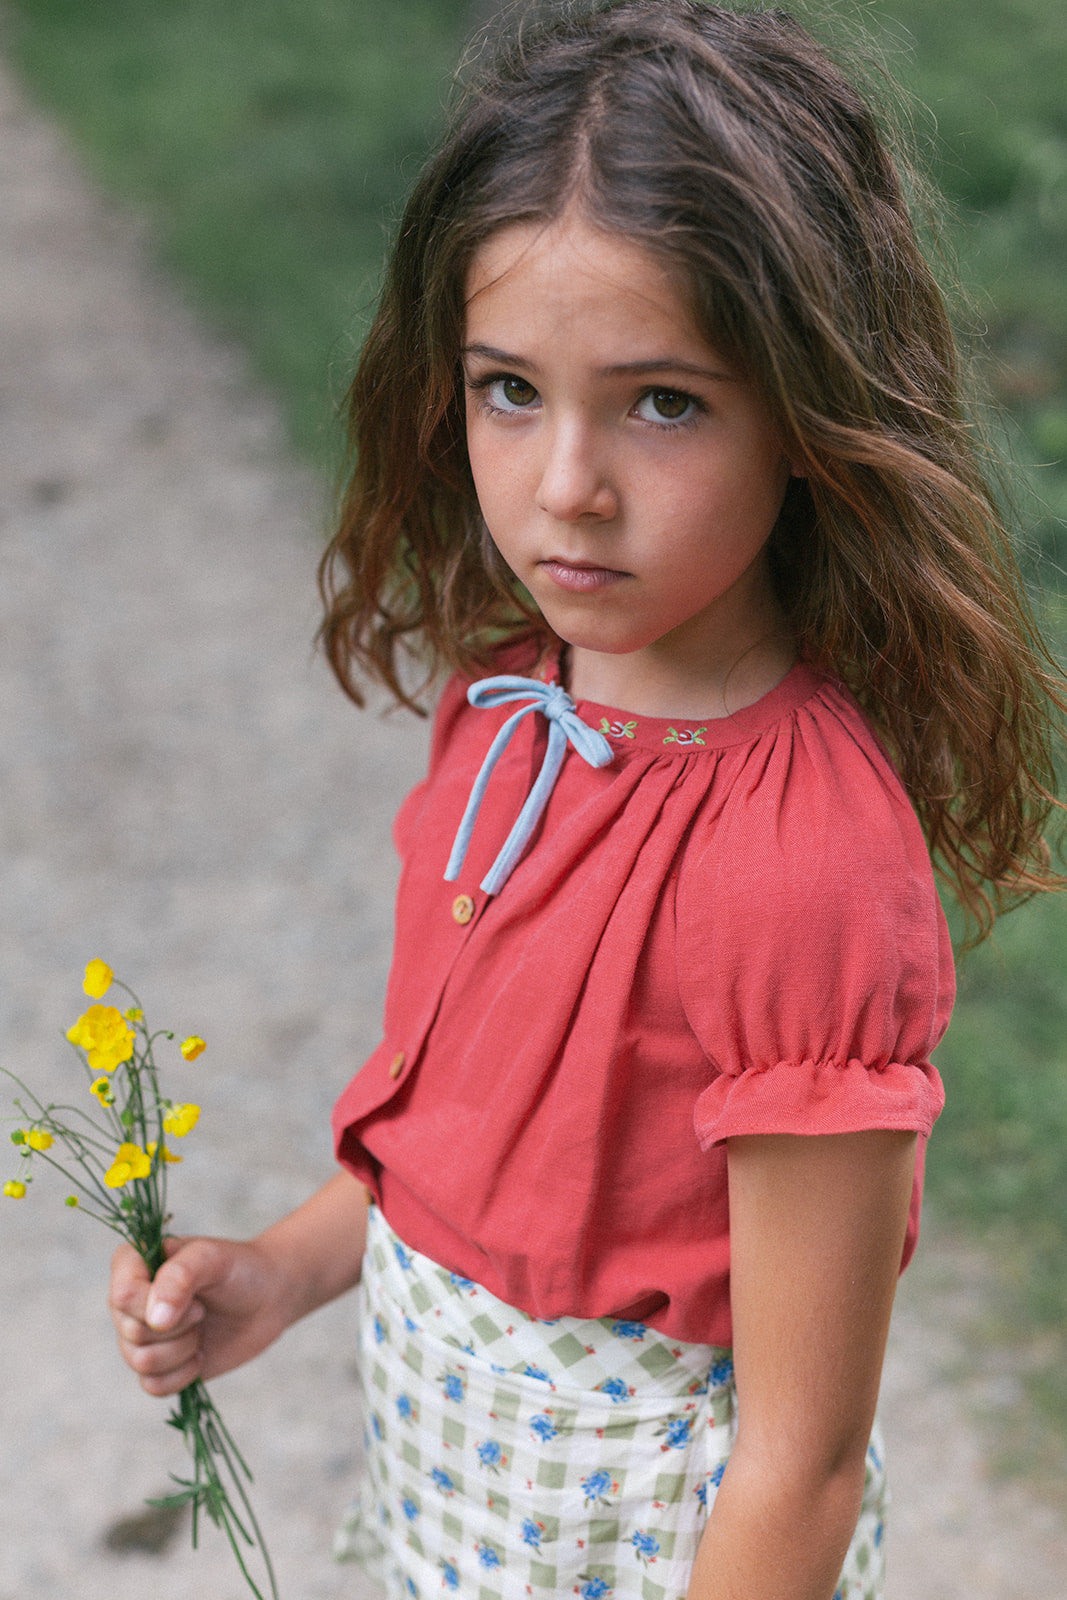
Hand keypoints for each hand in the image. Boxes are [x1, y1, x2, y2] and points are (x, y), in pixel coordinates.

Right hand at [109, 1234, 293, 1396]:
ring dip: (182, 1350)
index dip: (156, 1305)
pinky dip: (182, 1375)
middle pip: (131, 1333)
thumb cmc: (239, 1268)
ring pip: (140, 1363)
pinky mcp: (160, 1366)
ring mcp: (143, 1336)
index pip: (122, 1295)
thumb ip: (180, 1277)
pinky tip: (201, 1354)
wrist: (268, 1297)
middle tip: (202, 1310)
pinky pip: (153, 1386)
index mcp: (133, 1264)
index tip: (195, 1298)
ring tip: (202, 1328)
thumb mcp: (212, 1258)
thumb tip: (156, 1321)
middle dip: (178, 1327)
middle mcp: (130, 1302)